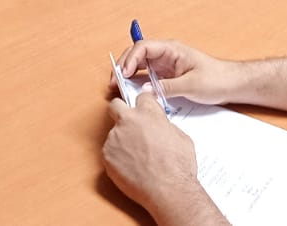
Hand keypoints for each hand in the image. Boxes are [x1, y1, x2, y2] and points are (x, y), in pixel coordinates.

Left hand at [104, 95, 198, 216]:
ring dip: (122, 141)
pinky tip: (131, 168)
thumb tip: (158, 127)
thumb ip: (164, 126)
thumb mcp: (180, 136)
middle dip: (121, 111)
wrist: (168, 189)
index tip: (144, 109)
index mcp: (148, 113)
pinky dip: (118, 158)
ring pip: (114, 133)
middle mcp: (128, 121)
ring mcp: (114, 137)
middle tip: (128, 124)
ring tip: (137, 158)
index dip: (144, 104)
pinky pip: (110, 152)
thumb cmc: (178, 166)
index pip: (142, 97)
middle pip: (115, 105)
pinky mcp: (107, 155)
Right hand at [117, 40, 239, 104]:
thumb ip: (167, 88)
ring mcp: (165, 66)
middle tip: (114, 82)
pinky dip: (137, 83)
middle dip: (123, 66)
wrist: (232, 84)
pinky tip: (132, 92)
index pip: (143, 47)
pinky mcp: (167, 76)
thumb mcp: (192, 85)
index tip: (123, 73)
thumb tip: (146, 91)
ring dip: (128, 75)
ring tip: (118, 87)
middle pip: (137, 55)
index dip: (130, 59)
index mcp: (171, 49)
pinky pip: (147, 77)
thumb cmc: (217, 79)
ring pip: (140, 66)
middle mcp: (166, 55)